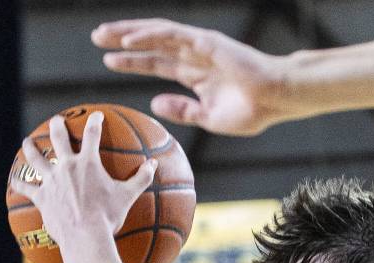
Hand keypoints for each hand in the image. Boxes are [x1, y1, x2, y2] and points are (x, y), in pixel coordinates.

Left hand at [10, 113, 156, 254]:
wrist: (85, 235)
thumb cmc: (109, 216)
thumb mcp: (128, 196)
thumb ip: (142, 178)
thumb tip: (153, 164)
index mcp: (88, 164)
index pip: (93, 135)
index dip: (95, 122)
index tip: (97, 115)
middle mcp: (66, 167)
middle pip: (58, 139)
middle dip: (57, 126)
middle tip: (57, 120)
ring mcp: (51, 181)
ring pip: (36, 159)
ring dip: (31, 148)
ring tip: (28, 142)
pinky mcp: (41, 196)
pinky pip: (26, 187)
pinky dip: (19, 183)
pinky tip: (14, 180)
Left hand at [92, 19, 290, 134]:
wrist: (276, 98)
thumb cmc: (252, 111)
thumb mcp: (209, 117)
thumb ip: (183, 111)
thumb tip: (153, 102)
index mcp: (197, 76)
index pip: (158, 64)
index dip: (133, 62)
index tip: (109, 62)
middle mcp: (195, 57)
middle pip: (152, 46)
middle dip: (124, 42)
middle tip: (96, 39)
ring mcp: (200, 47)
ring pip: (157, 35)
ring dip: (129, 33)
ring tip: (103, 34)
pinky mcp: (206, 41)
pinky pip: (171, 34)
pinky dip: (148, 35)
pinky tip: (128, 39)